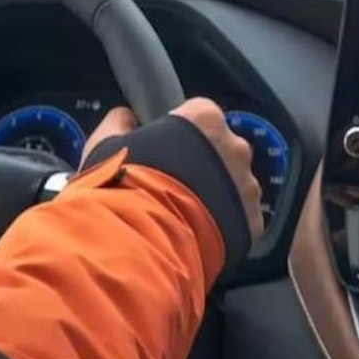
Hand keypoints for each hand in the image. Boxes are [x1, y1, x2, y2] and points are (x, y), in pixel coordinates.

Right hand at [86, 99, 261, 241]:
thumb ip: (119, 124)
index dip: (178, 135)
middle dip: (202, 164)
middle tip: (173, 185)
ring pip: (234, 184)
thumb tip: (125, 117)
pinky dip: (223, 225)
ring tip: (183, 214)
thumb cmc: (124, 185)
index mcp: (204, 118)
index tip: (162, 152)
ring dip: (215, 194)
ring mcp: (247, 186)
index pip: (197, 115)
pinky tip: (196, 233)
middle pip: (221, 149)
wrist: (141, 243)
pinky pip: (239, 218)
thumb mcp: (106, 146)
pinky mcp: (252, 222)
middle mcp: (235, 146)